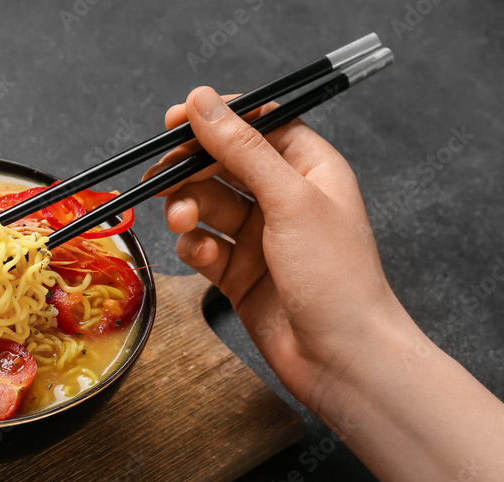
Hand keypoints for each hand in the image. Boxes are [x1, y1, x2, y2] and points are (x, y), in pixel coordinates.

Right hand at [143, 86, 407, 412]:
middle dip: (190, 169)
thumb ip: (242, 149)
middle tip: (162, 177)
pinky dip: (194, 247)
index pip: (256, 124)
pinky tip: (200, 256)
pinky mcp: (237, 272)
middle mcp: (283, 198)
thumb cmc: (336, 277)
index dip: (216, 119)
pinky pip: (202, 246)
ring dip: (187, 209)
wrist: (340, 357)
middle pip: (222, 164)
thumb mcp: (290, 200)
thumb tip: (203, 102)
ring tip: (181, 220)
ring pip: (206, 205)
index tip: (175, 119)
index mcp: (309, 167)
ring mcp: (259, 237)